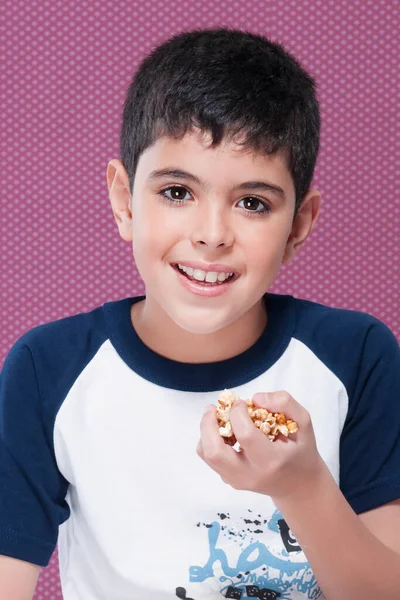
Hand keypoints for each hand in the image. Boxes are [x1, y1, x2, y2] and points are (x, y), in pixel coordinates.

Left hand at [197, 391, 323, 499]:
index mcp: (272, 460)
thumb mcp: (304, 423)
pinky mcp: (229, 480)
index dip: (238, 413)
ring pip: (207, 455)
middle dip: (208, 424)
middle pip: (214, 452)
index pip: (245, 435)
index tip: (242, 403)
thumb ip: (285, 403)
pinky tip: (223, 431)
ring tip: (214, 416)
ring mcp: (237, 480)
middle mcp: (251, 474)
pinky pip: (210, 459)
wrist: (298, 484)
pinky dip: (210, 440)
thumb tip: (255, 398)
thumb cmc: (300, 449)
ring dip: (206, 431)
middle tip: (213, 408)